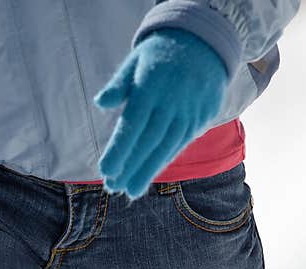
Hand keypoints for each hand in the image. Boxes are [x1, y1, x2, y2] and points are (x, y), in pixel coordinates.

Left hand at [94, 28, 229, 199]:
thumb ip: (119, 84)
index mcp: (151, 86)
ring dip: (148, 171)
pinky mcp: (202, 116)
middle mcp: (172, 100)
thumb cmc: (160, 55)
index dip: (120, 149)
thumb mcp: (136, 60)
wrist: (204, 41)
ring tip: (131, 191)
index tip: (105, 170)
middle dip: (131, 167)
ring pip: (167, 146)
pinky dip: (165, 160)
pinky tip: (150, 174)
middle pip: (149, 140)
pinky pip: (181, 143)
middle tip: (114, 187)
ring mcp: (189, 110)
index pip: (133, 123)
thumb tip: (101, 103)